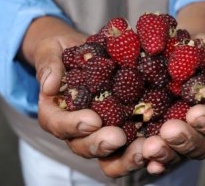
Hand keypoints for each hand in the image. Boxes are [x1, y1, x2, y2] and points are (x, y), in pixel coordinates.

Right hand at [23, 20, 144, 178]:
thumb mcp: (50, 53)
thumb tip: (49, 86)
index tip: (92, 120)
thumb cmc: (62, 52)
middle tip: (118, 138)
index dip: (73, 125)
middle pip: (83, 144)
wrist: (81, 52)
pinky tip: (156, 139)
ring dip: (124, 153)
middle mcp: (76, 127)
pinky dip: (141, 142)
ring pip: (108, 150)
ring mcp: (99, 128)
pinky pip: (129, 137)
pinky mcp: (120, 123)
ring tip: (142, 148)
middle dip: (100, 143)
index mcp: (55, 112)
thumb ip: (49, 67)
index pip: (58, 124)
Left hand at [142, 33, 204, 173]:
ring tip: (149, 147)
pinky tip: (139, 155)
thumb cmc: (203, 50)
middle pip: (200, 146)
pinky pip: (155, 150)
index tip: (195, 114)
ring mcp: (178, 132)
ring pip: (176, 152)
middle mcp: (201, 128)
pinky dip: (147, 156)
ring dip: (164, 152)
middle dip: (185, 140)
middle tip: (169, 131)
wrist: (174, 48)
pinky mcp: (156, 132)